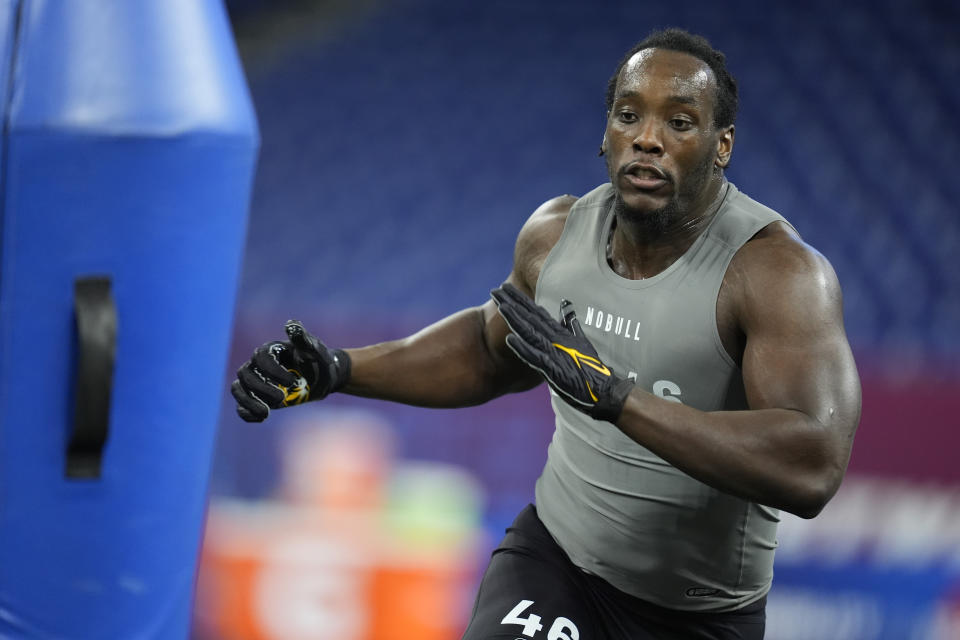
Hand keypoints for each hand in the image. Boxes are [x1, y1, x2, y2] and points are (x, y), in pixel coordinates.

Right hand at [231, 320, 350, 421]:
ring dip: (249, 402)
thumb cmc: (318, 361)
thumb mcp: (315, 350)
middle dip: (261, 388)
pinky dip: (246, 412)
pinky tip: (260, 418)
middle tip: (281, 398)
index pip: (261, 358)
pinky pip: (242, 405)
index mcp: (270, 350)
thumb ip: (303, 339)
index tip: (292, 382)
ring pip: (238, 389)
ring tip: (265, 413)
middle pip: (246, 374)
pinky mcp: (257, 397)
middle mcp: (258, 364)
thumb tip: (291, 325)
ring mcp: (256, 381)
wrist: (323, 378)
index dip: (273, 371)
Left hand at [490, 283, 632, 421]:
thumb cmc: (591, 367)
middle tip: (496, 289)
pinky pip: (536, 357)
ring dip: (515, 319)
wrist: (603, 390)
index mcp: (559, 333)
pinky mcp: (554, 369)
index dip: (520, 299)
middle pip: (530, 317)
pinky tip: (509, 340)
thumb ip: (571, 324)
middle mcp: (555, 339)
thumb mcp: (581, 341)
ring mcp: (554, 353)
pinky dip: (523, 349)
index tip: (505, 288)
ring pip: (530, 333)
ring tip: (500, 305)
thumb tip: (566, 305)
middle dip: (512, 302)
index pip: (536, 311)